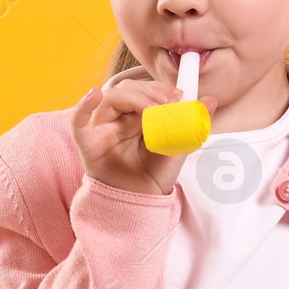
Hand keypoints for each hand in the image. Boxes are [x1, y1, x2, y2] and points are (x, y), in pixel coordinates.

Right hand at [70, 81, 218, 195]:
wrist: (143, 202)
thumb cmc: (155, 173)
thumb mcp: (179, 145)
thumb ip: (191, 122)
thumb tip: (210, 100)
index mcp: (137, 114)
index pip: (144, 88)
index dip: (159, 87)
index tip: (179, 94)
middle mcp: (118, 118)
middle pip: (127, 90)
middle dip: (150, 92)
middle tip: (169, 102)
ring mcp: (102, 129)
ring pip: (109, 99)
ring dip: (132, 98)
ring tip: (151, 109)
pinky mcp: (88, 143)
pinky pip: (78, 122)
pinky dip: (83, 106)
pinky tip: (94, 96)